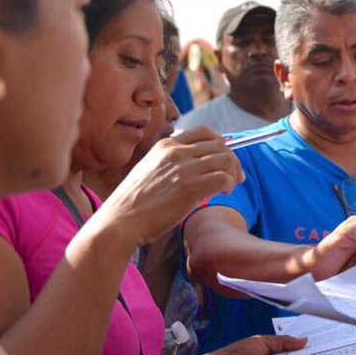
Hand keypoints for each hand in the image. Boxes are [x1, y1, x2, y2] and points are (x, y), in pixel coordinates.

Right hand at [92, 125, 244, 247]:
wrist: (119, 222)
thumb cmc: (132, 204)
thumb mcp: (149, 171)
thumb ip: (170, 164)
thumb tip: (195, 168)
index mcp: (165, 146)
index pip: (205, 132)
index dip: (221, 144)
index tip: (225, 158)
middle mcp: (176, 152)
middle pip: (220, 145)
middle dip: (232, 159)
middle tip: (236, 176)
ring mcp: (184, 169)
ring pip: (226, 159)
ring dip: (233, 173)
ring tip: (229, 186)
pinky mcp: (190, 187)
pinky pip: (223, 178)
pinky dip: (229, 184)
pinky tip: (225, 192)